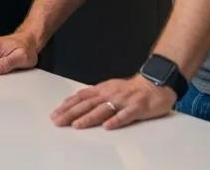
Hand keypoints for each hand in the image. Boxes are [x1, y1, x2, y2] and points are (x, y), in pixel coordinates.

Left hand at [51, 74, 175, 130]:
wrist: (154, 84)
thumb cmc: (130, 89)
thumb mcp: (109, 88)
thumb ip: (95, 96)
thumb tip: (76, 102)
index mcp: (102, 89)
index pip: (81, 97)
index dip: (67, 105)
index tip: (55, 113)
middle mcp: (110, 93)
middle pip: (87, 104)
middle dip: (71, 113)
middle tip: (58, 121)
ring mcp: (123, 100)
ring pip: (103, 110)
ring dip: (89, 118)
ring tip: (77, 125)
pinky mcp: (136, 108)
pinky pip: (125, 115)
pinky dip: (116, 120)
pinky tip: (107, 126)